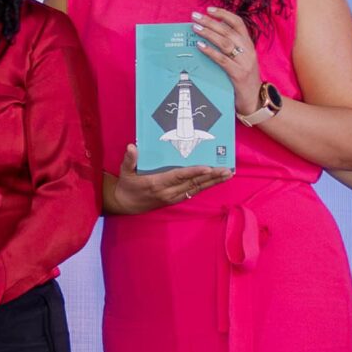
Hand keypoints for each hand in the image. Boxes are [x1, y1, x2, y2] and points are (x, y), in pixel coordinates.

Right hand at [116, 143, 231, 213]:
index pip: (179, 176)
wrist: (125, 205)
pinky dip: (205, 186)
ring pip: (196, 188)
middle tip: (227, 170)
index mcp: (157, 184)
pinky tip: (215, 181)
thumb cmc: (126, 186)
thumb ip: (129, 160)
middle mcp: (168, 192)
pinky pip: (193, 192)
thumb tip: (131, 147)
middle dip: (211, 177)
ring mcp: (173, 197)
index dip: (194, 172)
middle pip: (193, 183)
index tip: (208, 167)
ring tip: (227, 174)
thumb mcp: (125, 173)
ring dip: (212, 182)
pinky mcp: (175, 199)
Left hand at [191, 6, 264, 116]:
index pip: (238, 23)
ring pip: (225, 42)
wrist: (255, 99)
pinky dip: (210, 51)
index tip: (209, 9)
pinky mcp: (238, 74)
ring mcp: (244, 62)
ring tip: (195, 28)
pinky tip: (199, 46)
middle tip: (194, 16)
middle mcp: (248, 50)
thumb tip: (210, 33)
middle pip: (228, 31)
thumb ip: (230, 47)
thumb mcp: (240, 59)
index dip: (224, 14)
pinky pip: (222, 60)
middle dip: (210, 22)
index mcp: (249, 45)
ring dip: (208, 33)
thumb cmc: (243, 79)